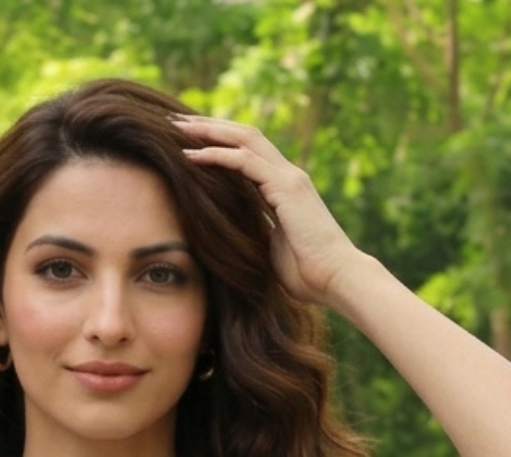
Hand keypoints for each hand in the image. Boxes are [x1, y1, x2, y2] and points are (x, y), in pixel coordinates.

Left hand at [173, 115, 360, 306]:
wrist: (337, 279)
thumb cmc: (308, 274)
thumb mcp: (272, 249)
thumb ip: (256, 233)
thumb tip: (232, 236)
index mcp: (284, 187)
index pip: (248, 152)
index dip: (219, 142)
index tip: (187, 142)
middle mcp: (287, 175)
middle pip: (244, 135)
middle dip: (209, 126)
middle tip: (174, 123)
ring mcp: (288, 178)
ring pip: (244, 139)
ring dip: (208, 131)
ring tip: (176, 129)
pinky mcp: (286, 187)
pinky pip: (245, 162)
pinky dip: (217, 155)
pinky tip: (191, 156)